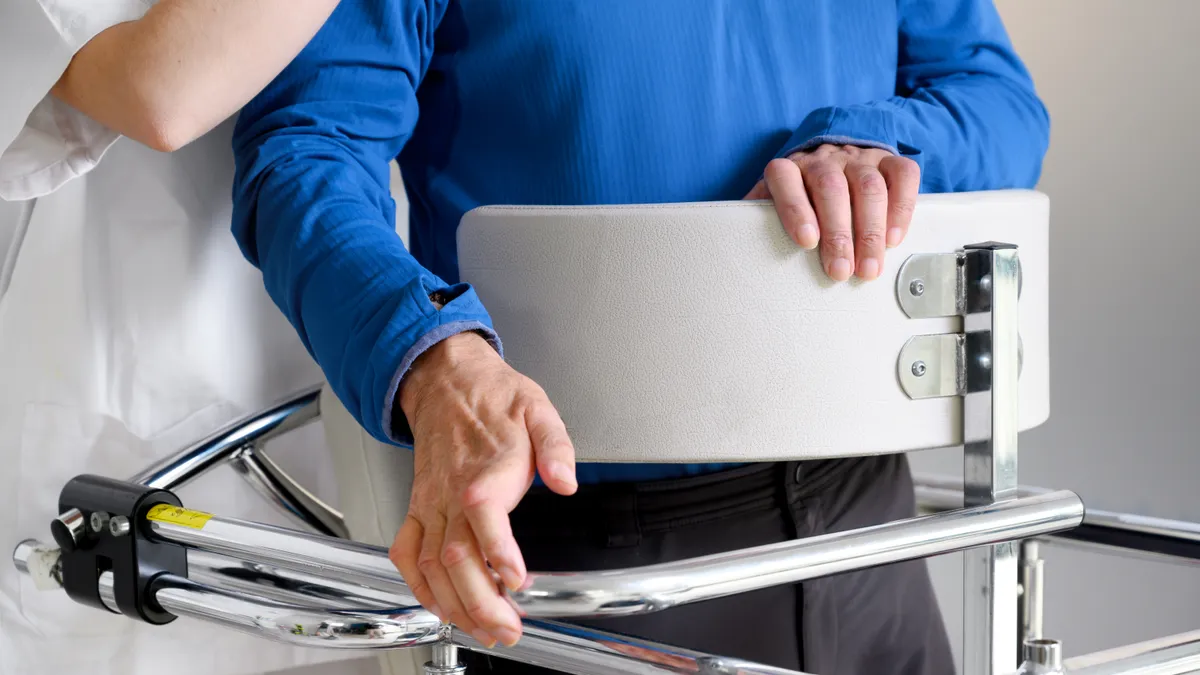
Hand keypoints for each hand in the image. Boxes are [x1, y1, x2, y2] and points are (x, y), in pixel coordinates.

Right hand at [389, 332, 576, 647]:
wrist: (445, 381)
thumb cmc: (493, 398)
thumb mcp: (538, 409)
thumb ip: (556, 448)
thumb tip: (566, 480)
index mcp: (484, 472)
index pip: (483, 518)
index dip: (498, 553)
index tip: (517, 581)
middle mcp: (450, 495)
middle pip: (455, 557)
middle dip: (479, 602)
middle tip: (507, 629)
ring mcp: (430, 505)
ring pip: (430, 565)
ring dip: (454, 605)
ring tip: (483, 630)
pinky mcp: (418, 508)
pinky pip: (407, 553)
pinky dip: (418, 586)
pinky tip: (439, 606)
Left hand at [745, 144, 919, 281]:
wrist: (832, 157)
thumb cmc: (798, 196)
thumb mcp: (771, 204)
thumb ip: (755, 222)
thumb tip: (732, 249)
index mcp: (789, 168)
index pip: (785, 179)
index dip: (795, 209)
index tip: (806, 241)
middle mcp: (823, 159)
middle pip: (832, 188)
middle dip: (838, 234)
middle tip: (840, 272)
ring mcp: (858, 158)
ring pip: (869, 187)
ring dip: (870, 231)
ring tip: (868, 268)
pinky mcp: (888, 161)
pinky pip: (902, 176)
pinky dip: (901, 209)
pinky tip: (892, 239)